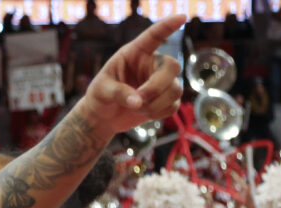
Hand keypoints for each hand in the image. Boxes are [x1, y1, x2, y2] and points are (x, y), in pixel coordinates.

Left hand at [77, 15, 184, 136]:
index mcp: (135, 53)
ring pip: (176, 89)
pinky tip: (145, 114)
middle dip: (157, 87)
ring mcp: (161, 82)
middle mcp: (151, 64)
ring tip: (137, 109)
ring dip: (156, 104)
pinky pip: (174, 105)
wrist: (103, 117)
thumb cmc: (99, 97)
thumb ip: (118, 93)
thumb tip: (138, 102)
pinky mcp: (165, 99)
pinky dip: (160, 112)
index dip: (167, 26)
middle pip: (172, 67)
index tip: (181, 17)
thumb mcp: (101, 91)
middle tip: (138, 101)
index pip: (153, 36)